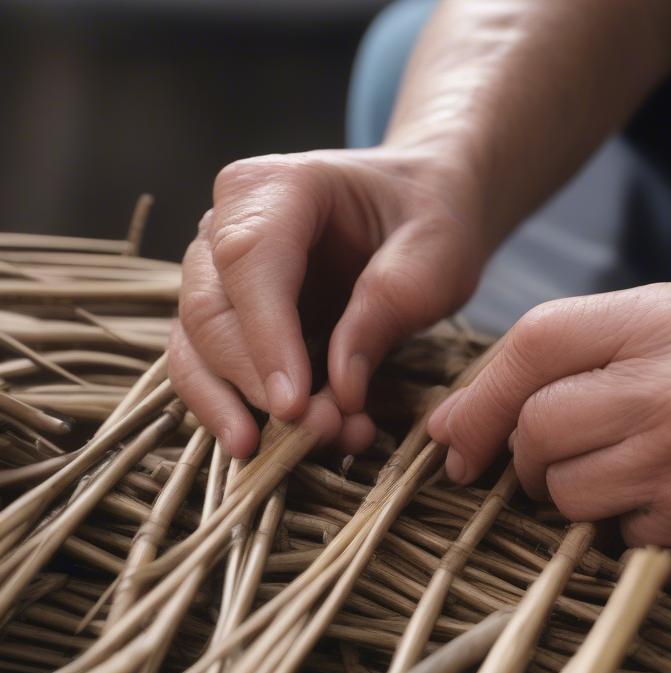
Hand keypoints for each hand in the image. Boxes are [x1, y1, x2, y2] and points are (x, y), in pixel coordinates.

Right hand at [169, 146, 485, 456]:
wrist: (422, 207)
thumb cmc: (429, 218)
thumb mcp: (434, 255)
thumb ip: (386, 308)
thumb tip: (342, 390)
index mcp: (274, 188)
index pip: (248, 262)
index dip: (265, 340)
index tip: (293, 406)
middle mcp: (225, 225)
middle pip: (209, 314)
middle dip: (257, 387)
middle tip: (323, 432)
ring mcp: (218, 274)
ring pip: (196, 352)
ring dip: (246, 412)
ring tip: (318, 445)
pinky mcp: (228, 320)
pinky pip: (210, 373)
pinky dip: (246, 415)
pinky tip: (300, 444)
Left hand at [428, 282, 670, 589]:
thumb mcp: (668, 318)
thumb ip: (559, 355)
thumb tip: (448, 431)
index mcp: (663, 329)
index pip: (531, 354)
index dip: (480, 406)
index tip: (462, 446)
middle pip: (540, 447)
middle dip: (535, 462)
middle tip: (574, 456)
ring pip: (577, 514)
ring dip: (588, 503)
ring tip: (647, 475)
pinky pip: (633, 563)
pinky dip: (643, 543)